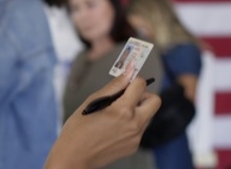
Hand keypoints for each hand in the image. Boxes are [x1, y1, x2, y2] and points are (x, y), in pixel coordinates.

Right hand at [44, 73, 160, 168]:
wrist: (74, 157)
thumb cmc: (78, 129)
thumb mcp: (93, 101)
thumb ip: (113, 86)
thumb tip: (127, 73)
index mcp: (123, 111)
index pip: (141, 85)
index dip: (133, 79)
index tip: (126, 80)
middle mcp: (134, 124)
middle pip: (155, 101)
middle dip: (143, 94)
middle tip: (127, 96)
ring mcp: (136, 137)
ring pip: (148, 115)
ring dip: (137, 109)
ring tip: (116, 113)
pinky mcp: (134, 146)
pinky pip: (139, 128)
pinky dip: (131, 123)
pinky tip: (114, 127)